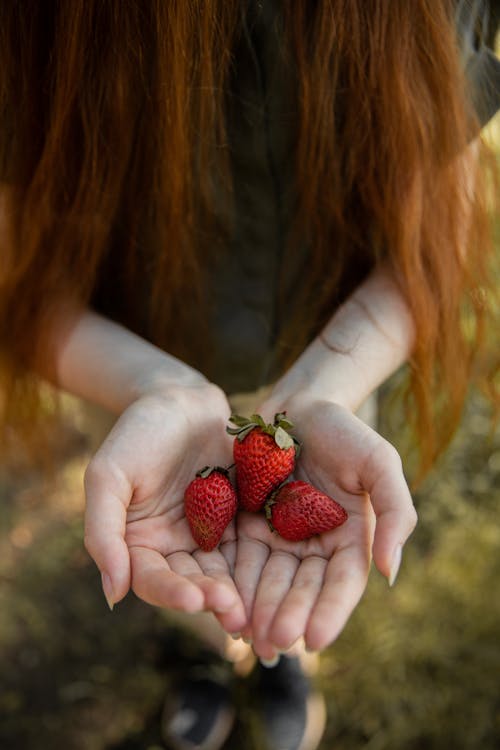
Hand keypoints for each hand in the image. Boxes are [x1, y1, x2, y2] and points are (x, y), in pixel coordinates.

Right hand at [83, 383, 246, 633]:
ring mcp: (209, 533)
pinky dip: (260, 561)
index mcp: (138, 542)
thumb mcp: (109, 475)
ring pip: (224, 570)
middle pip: (191, 581)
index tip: (195, 599)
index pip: (151, 579)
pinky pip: (249, 542)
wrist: (181, 397)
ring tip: (256, 606)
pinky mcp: (238, 517)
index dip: (171, 593)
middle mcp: (174, 545)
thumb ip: (103, 532)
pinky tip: (278, 576)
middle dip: (211, 596)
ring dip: (238, 590)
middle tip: (233, 609)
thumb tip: (113, 595)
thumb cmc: (137, 432)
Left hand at [233, 397, 416, 657]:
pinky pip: (239, 557)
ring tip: (247, 636)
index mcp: (349, 537)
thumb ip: (393, 512)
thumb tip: (389, 572)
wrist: (297, 404)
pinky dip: (234, 582)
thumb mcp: (379, 462)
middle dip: (288, 616)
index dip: (330, 612)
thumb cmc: (343, 430)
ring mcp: (278, 536)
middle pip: (302, 588)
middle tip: (274, 644)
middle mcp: (313, 544)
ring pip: (269, 580)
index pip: (342, 582)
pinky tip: (223, 604)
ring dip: (259, 610)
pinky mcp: (245, 524)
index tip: (314, 640)